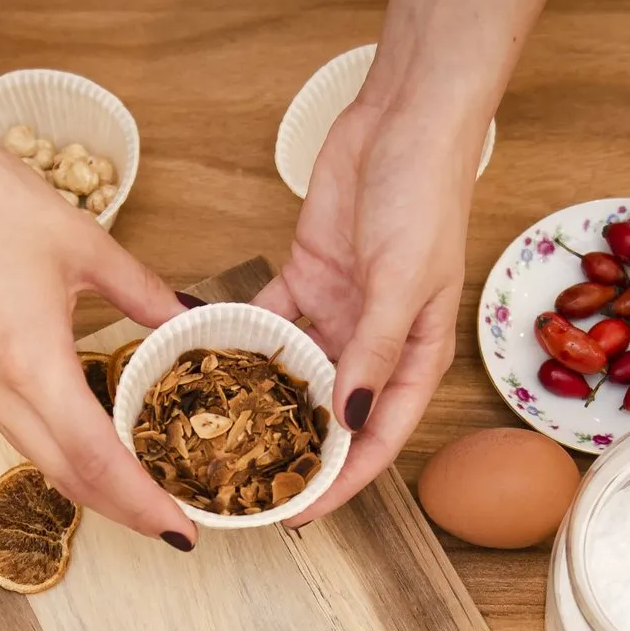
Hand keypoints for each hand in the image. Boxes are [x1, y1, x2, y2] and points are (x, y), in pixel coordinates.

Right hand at [0, 106, 195, 544]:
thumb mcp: (84, 242)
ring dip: (95, 485)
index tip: (182, 530)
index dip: (143, 502)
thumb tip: (189, 319)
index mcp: (30, 361)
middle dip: (125, 510)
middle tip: (176, 524)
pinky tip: (97, 443)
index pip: (96, 458)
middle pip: (69, 478)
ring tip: (147, 490)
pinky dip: (65, 453)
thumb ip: (142, 292)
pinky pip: (21, 434)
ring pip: (42, 461)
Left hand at [257, 94, 480, 523]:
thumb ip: (370, 351)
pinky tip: (205, 362)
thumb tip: (350, 422)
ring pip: (295, 372)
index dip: (340, 482)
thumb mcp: (400, 280)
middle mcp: (375, 343)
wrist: (405, 116)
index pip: (376, 438)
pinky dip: (242, 340)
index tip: (297, 514)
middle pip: (332, 416)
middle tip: (245, 487)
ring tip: (216, 435)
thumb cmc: (424, 194)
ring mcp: (339, 311)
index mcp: (413, 355)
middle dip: (294, 454)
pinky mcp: (306, 277)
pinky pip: (269, 321)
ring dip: (262, 401)